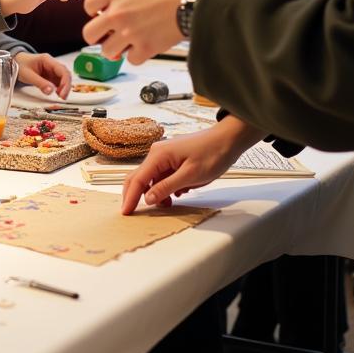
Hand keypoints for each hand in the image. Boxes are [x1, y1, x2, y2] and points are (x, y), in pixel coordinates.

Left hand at [13, 52, 70, 98]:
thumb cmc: (21, 65)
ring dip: (64, 87)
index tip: (62, 93)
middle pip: (65, 74)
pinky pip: (58, 81)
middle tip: (63, 97)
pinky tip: (58, 94)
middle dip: (66, 86)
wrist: (16, 61)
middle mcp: (52, 64)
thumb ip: (39, 83)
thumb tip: (51, 91)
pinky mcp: (50, 75)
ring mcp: (51, 70)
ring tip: (60, 97)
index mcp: (47, 60)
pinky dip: (60, 88)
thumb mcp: (28, 75)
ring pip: (63, 78)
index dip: (65, 82)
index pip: (62, 70)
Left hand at [82, 0, 203, 63]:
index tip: (102, 14)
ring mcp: (130, 32)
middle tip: (108, 35)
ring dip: (117, 49)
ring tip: (129, 43)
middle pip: (89, 33)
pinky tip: (147, 45)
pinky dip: (139, 56)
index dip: (95, 12)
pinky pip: (131, 60)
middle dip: (98, 36)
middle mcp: (118, 13)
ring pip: (107, 51)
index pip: (89, 6)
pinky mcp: (146, 48)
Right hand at [121, 117, 264, 211]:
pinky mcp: (173, 159)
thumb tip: (148, 199)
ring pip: (152, 179)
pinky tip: (177, 194)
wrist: (228, 140)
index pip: (138, 179)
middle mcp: (157, 153)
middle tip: (133, 212)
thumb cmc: (212, 154)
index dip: (130, 197)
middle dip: (135, 195)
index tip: (125, 213)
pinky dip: (166, 187)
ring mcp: (164, 155)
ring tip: (168, 205)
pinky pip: (162, 176)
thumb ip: (167, 187)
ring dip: (155, 193)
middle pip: (139, 177)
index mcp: (158, 155)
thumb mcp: (190, 176)